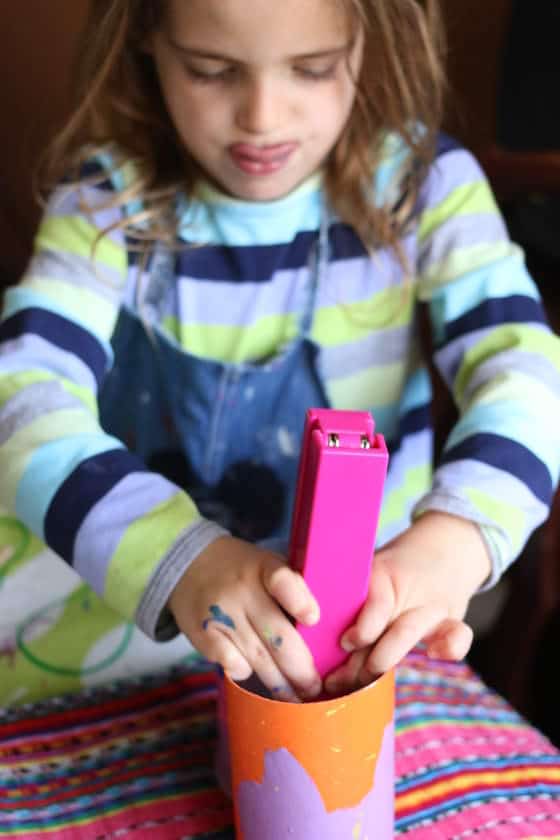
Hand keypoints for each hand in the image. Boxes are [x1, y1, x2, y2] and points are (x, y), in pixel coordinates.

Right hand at [168, 535, 321, 701]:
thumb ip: (291, 588)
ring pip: (258, 658)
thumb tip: (319, 630)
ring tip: (294, 697)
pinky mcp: (204, 635)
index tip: (314, 619)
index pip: (282, 581)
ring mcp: (221, 614)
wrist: (188, 564)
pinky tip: (255, 675)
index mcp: (263, 567)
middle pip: (276, 636)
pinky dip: (246, 674)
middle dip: (301, 669)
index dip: (299, 601)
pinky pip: (233, 665)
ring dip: (279, 684)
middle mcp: (242, 590)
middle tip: (314, 688)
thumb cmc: (241, 570)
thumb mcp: (267, 564)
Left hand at [324, 512, 490, 694]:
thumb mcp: (369, 570)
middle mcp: (408, 591)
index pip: (376, 605)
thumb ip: (347, 596)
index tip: (344, 643)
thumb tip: (309, 632)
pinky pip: (458, 634)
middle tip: (336, 680)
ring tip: (364, 678)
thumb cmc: (394, 568)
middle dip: (363, 660)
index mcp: (382, 575)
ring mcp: (431, 606)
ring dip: (385, 659)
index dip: (361, 629)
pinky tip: (434, 654)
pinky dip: (451, 647)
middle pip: (391, 629)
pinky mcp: (451, 620)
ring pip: (412, 633)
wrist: (445, 547)